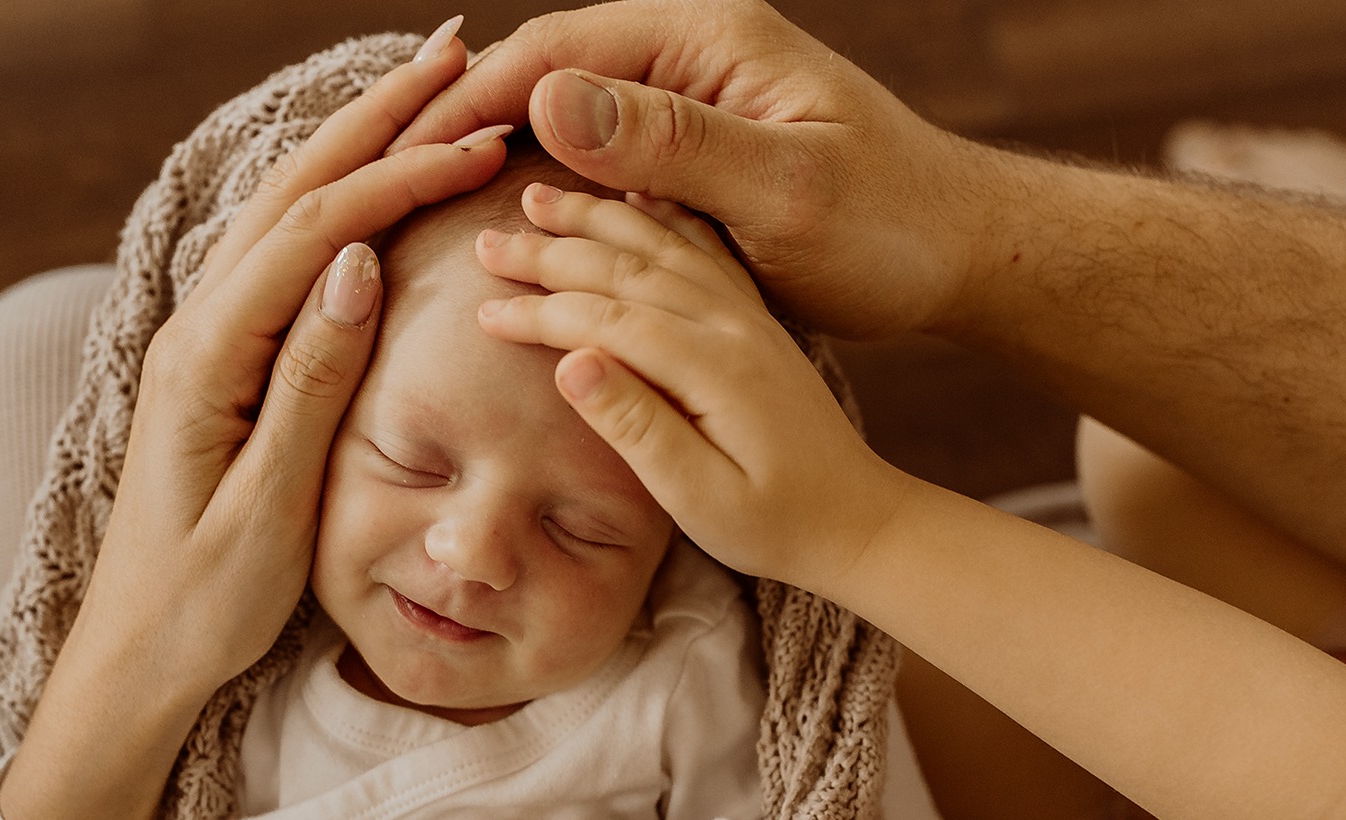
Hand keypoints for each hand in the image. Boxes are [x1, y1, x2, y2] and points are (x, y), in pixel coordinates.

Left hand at [0, 36, 514, 819]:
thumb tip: (353, 266)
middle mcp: (195, 332)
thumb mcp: (266, 509)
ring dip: (355, 144)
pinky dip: (332, 198)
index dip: (399, 179)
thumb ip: (307, 384)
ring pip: (283, 213)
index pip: (315, 237)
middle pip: (293, 194)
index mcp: (206, 360)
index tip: (482, 140)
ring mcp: (202, 344)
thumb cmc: (202, 606)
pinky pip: (279, 254)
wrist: (134, 664)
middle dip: (377, 119)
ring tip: (427, 90)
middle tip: (460, 55)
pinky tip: (366, 181)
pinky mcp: (218, 365)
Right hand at [396, 0, 980, 338]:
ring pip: (568, 120)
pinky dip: (552, 189)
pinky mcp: (696, 153)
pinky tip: (509, 228)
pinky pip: (601, 161)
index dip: (474, 98)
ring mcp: (691, 104)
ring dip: (503, 159)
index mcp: (707, 39)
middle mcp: (691, 56)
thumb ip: (668, 144)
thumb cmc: (890, 224)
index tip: (404, 149)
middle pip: (549, 75)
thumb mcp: (782, 189)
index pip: (558, 49)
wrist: (957, 254)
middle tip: (388, 179)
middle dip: (471, 123)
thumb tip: (548, 101)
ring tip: (426, 206)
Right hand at [473, 185, 912, 594]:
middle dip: (553, 250)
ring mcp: (749, 315)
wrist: (860, 519)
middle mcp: (734, 325)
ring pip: (662, 246)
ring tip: (539, 196)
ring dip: (597, 218)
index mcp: (717, 367)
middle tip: (486, 238)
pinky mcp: (756, 319)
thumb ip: (638, 428)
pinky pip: (702, 248)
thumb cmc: (776, 525)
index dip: (540, 310)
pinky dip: (660, 215)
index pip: (608, 317)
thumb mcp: (702, 498)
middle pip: (629, 267)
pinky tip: (634, 194)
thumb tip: (569, 362)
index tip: (481, 310)